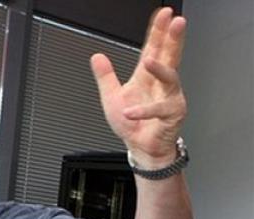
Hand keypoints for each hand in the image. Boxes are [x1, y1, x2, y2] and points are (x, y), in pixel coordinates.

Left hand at [91, 7, 186, 166]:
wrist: (140, 148)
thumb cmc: (130, 124)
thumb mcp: (112, 97)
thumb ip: (105, 76)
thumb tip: (97, 57)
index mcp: (147, 76)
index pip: (153, 49)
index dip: (158, 32)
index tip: (164, 15)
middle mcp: (161, 84)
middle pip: (170, 56)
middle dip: (173, 38)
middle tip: (177, 22)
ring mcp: (170, 98)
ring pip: (170, 78)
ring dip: (161, 69)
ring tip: (150, 62)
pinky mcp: (172, 114)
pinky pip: (159, 110)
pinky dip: (143, 111)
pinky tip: (131, 112)